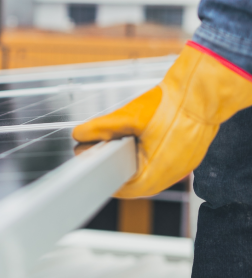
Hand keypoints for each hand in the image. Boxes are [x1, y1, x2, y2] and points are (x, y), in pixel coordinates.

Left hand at [73, 42, 251, 197]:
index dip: (106, 178)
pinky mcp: (189, 154)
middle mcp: (173, 174)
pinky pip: (165, 161)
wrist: (202, 91)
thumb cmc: (170, 105)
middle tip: (101, 153)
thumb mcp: (127, 117)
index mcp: (157, 173)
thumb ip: (100, 128)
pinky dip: (149, 154)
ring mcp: (184, 165)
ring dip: (134, 161)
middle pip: (139, 180)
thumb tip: (79, 134)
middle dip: (118, 168)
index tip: (93, 169)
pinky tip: (140, 140)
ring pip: (152, 171)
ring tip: (118, 145)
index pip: (126, 189)